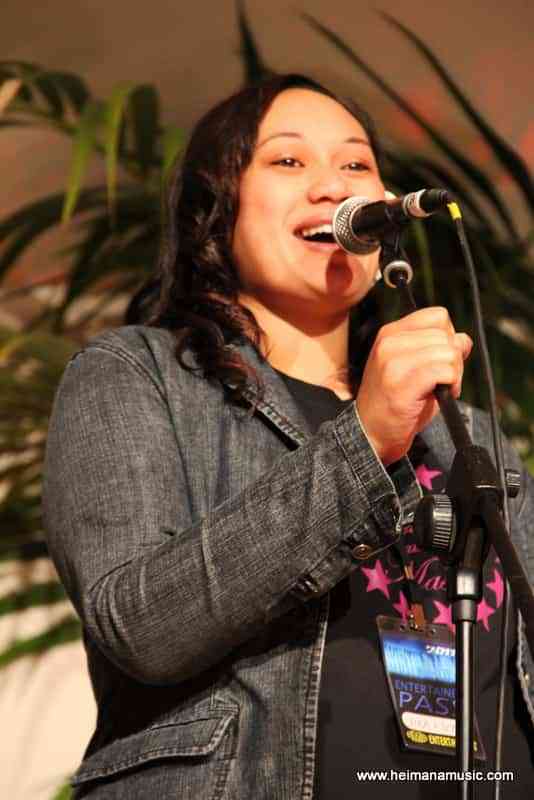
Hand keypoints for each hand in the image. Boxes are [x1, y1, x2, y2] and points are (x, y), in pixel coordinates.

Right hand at [355, 307, 472, 465]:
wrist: (371, 432)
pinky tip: (441, 395)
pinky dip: (452, 384)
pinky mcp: (402, 384)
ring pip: (449, 352)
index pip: (437, 316)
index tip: (439, 358)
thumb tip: (464, 340)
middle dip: (453, 358)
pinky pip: (445, 371)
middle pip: (446, 335)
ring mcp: (393, 363)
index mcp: (389, 334)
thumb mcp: (412, 366)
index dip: (447, 337)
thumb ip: (436, 348)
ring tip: (440, 388)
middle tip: (441, 380)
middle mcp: (389, 343)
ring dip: (454, 373)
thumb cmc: (395, 401)